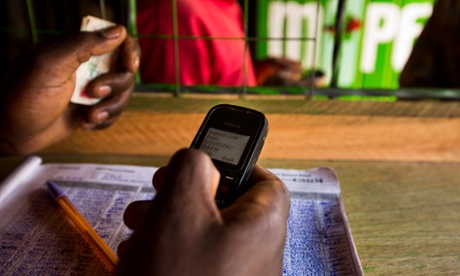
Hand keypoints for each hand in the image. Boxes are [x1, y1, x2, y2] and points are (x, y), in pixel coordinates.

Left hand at [0, 25, 138, 154]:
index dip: (129, 50)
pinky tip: (84, 123)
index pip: (115, 39)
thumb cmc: (23, 97)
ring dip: (110, 107)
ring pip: (123, 94)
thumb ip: (83, 45)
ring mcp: (91, 89)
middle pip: (125, 69)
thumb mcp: (49, 65)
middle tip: (94, 93)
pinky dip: (104, 120)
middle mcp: (87, 66)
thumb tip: (118, 32)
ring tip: (88, 116)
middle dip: (115, 85)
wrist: (12, 133)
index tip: (130, 66)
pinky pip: (114, 112)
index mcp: (76, 48)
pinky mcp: (92, 109)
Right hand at [115, 149, 290, 275]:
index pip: (264, 181)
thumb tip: (200, 159)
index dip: (234, 165)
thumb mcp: (180, 206)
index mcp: (263, 226)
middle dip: (184, 195)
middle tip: (156, 194)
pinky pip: (194, 261)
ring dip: (168, 223)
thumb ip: (193, 167)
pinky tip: (140, 257)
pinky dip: (168, 252)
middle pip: (226, 206)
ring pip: (203, 233)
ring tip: (138, 226)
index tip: (202, 164)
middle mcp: (257, 253)